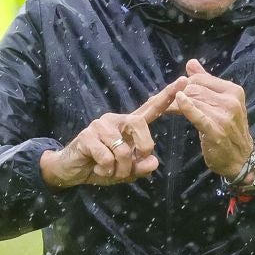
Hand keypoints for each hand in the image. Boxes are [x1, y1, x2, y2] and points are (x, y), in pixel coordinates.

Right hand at [40, 77, 185, 188]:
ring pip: (123, 150)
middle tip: (132, 166)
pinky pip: (107, 158)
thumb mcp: (125, 171)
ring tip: (109, 172)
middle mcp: (116, 120)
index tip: (183, 82)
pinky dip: (105, 171)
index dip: (167, 96)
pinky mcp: (88, 135)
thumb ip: (141, 167)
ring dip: (119, 170)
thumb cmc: (101, 167)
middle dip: (143, 149)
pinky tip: (97, 170)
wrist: (70, 171)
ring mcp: (100, 125)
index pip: (151, 108)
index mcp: (129, 126)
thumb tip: (153, 161)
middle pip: (140, 125)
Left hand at [167, 59, 253, 179]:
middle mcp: (231, 101)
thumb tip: (191, 63)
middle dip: (177, 93)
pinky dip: (186, 107)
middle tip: (162, 101)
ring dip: (174, 104)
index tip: (174, 92)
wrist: (241, 159)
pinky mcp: (216, 130)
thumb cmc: (228, 130)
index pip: (201, 79)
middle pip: (195, 89)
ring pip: (192, 100)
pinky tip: (177, 102)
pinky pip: (197, 115)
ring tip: (164, 108)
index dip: (184, 84)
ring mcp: (224, 116)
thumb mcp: (221, 103)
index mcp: (233, 91)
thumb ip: (206, 82)